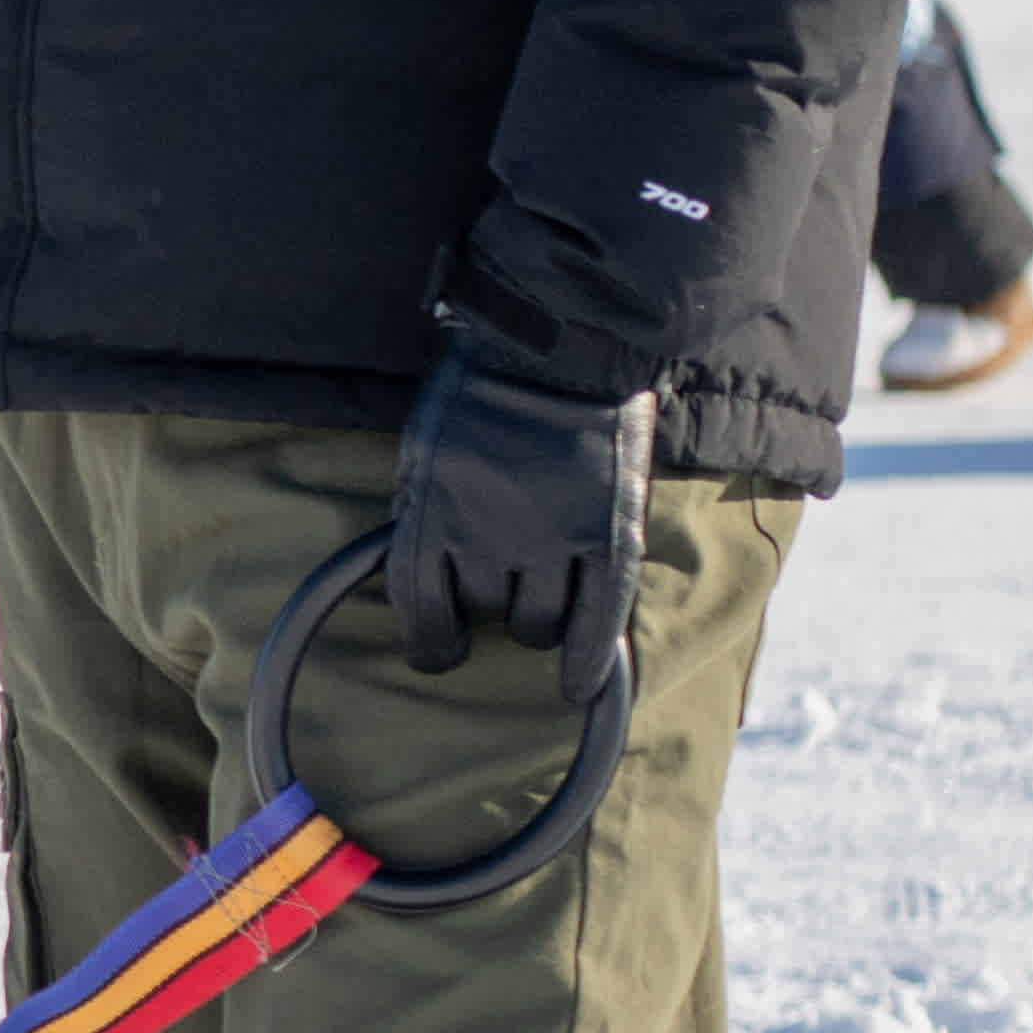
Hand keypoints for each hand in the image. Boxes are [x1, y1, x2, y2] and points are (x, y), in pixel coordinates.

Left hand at [384, 344, 645, 683]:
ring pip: (536, 626)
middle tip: (499, 581)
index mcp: (432, 517)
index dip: (430, 642)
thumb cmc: (480, 396)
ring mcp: (555, 542)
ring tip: (541, 591)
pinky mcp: (610, 539)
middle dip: (487, 607)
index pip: (423, 610)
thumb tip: (424, 587)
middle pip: (485, 615)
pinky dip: (587, 660)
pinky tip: (578, 684)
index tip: (438, 651)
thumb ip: (423, 519)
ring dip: (533, 619)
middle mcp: (490, 541)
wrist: (559, 348)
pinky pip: (598, 622)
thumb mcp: (424, 455)